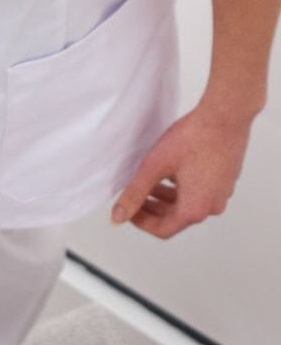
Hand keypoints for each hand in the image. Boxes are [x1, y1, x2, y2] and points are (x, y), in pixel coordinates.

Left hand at [111, 101, 252, 238]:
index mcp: (194, 209)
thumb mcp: (153, 168)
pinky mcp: (226, 179)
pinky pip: (200, 192)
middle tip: (135, 195)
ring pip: (187, 204)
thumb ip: (134, 195)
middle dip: (152, 209)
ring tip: (150, 182)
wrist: (225, 115)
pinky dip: (181, 188)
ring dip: (165, 198)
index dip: (141, 222)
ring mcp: (223, 193)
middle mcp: (212, 206)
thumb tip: (118, 217)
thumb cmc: (192, 139)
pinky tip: (170, 173)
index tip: (128, 210)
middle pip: (175, 218)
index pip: (162, 229)